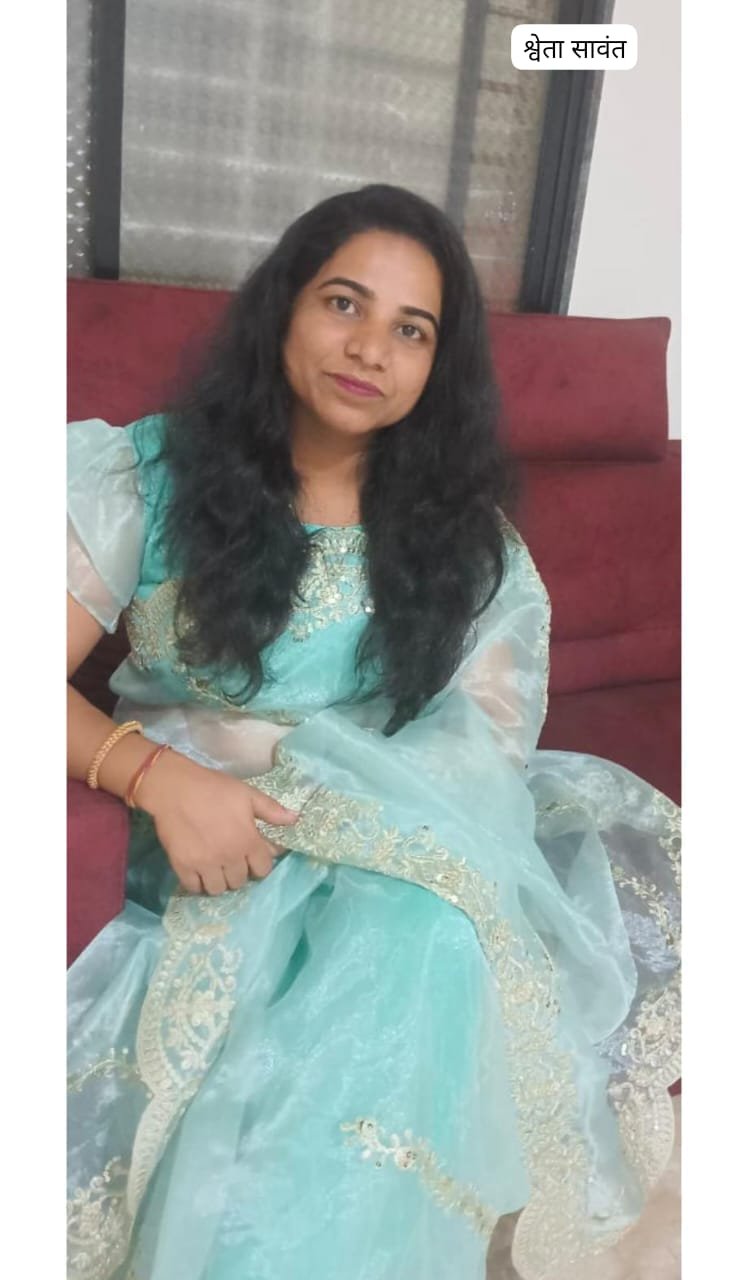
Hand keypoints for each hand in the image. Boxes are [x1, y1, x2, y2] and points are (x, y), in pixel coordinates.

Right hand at [137, 749, 299, 894]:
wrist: (175, 788)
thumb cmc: (214, 788)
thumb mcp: (247, 794)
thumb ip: (271, 810)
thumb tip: (295, 820)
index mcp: (247, 841)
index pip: (263, 869)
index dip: (260, 863)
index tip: (253, 856)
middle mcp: (229, 857)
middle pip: (240, 881)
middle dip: (239, 872)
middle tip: (232, 859)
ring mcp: (205, 864)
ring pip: (218, 889)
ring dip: (220, 881)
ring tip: (216, 867)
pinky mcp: (183, 867)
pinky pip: (194, 888)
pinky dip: (198, 883)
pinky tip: (199, 871)